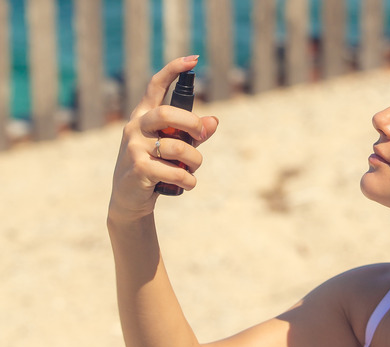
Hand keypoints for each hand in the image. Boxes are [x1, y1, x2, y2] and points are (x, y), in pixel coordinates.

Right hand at [109, 56, 218, 222]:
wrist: (130, 199)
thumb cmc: (156, 167)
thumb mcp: (176, 147)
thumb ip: (194, 134)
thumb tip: (214, 122)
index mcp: (144, 116)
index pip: (156, 86)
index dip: (174, 71)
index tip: (193, 59)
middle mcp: (135, 127)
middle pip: (167, 113)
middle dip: (192, 124)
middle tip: (201, 137)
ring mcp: (134, 148)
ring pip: (176, 147)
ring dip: (194, 161)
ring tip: (193, 170)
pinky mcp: (138, 169)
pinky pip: (175, 171)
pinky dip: (188, 180)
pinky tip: (187, 184)